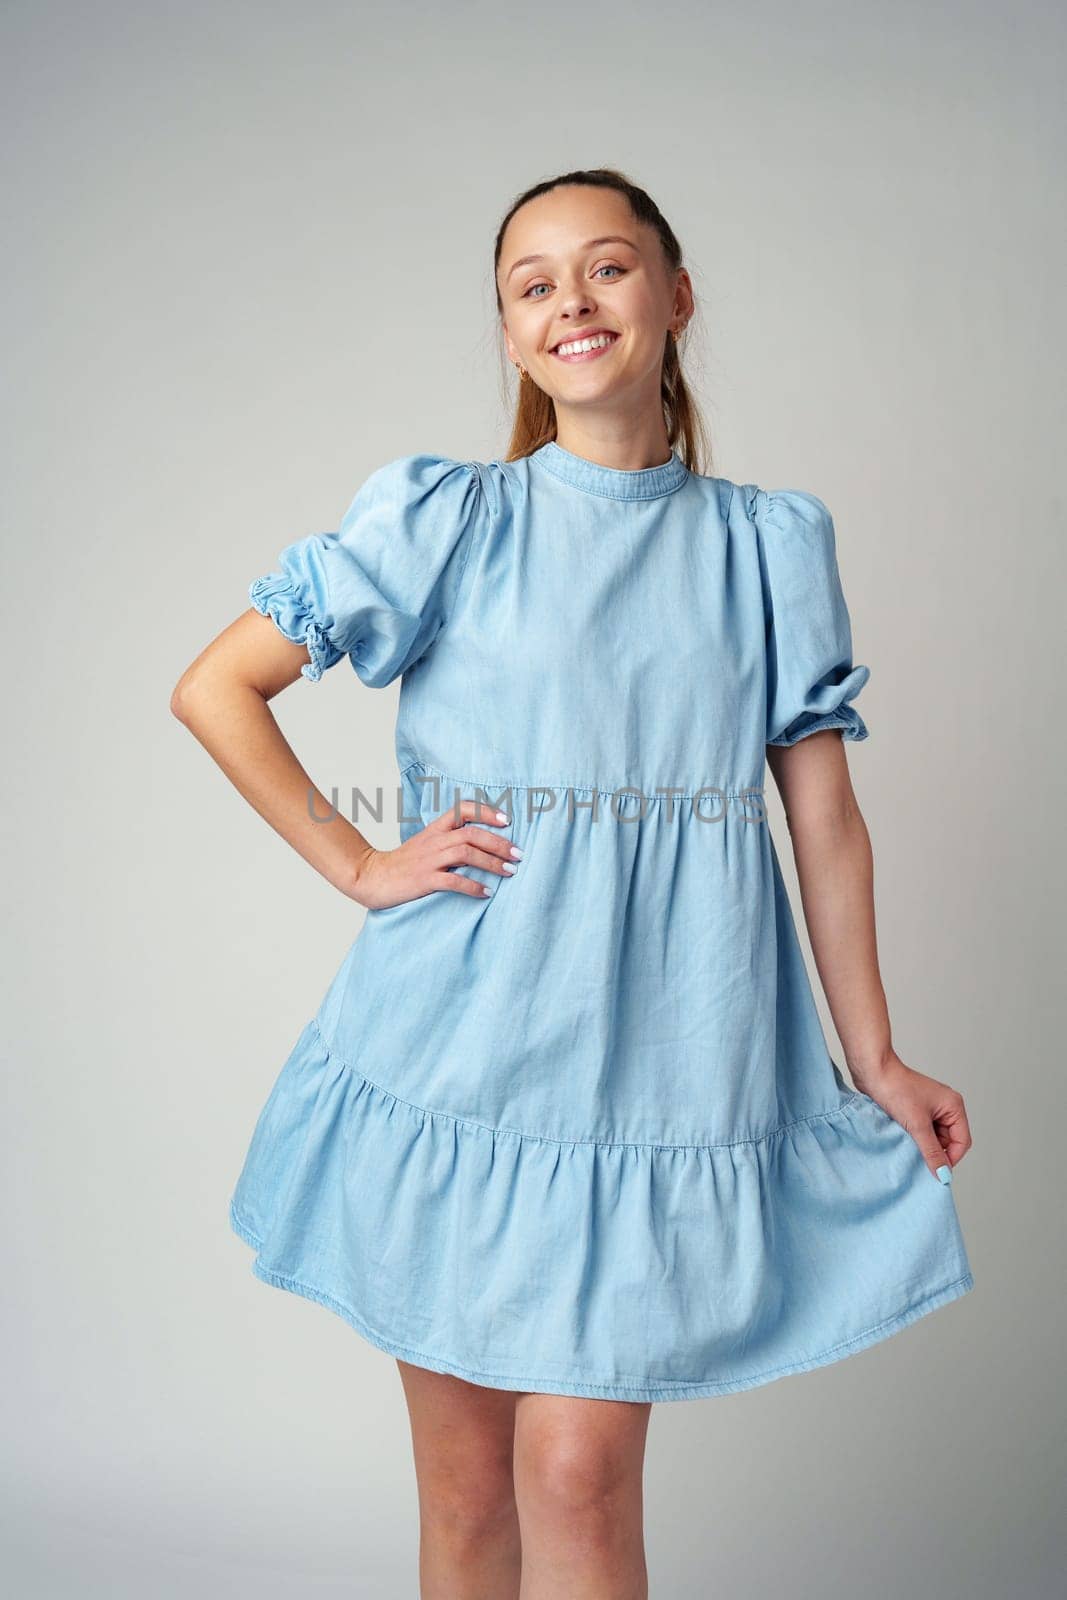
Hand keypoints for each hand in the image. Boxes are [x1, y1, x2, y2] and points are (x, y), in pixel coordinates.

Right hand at [349, 799, 519, 910]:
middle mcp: (434, 841)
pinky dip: (473, 886)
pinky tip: (486, 893)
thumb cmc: (403, 864)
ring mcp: (428, 860)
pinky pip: (453, 881)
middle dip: (499, 843)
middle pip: (472, 834)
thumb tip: (481, 845)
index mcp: (435, 829)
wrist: (372, 877)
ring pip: (466, 854)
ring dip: (492, 862)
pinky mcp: (424, 880)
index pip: (463, 809)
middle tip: (519, 854)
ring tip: (510, 872)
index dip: (487, 812)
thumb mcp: (426, 845)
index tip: (508, 821)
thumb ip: (449, 841)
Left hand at [852, 1051, 972, 1180]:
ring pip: (933, 1138)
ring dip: (923, 1145)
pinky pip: (921, 1133)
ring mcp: (930, 1109)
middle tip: (919, 1158)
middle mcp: (945, 1107)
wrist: (872, 1072)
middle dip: (935, 1151)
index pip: (962, 1142)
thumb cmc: (896, 1088)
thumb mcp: (917, 1125)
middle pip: (949, 1142)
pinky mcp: (915, 1111)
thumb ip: (932, 1151)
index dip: (951, 1158)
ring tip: (909, 1145)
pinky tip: (904, 1140)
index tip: (936, 1172)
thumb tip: (943, 1175)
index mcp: (954, 1106)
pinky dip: (914, 1139)